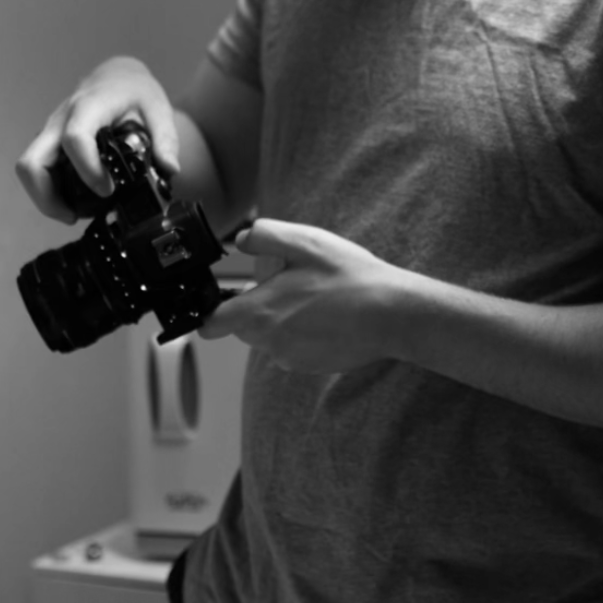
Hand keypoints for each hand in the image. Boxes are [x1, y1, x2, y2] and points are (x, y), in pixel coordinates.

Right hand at [15, 58, 179, 224]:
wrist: (116, 77)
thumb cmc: (135, 91)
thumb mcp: (158, 108)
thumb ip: (166, 140)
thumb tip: (170, 170)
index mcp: (89, 107)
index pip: (74, 138)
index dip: (87, 169)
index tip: (107, 190)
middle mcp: (60, 120)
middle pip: (32, 162)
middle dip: (48, 197)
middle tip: (75, 216)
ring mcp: (50, 132)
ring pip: (29, 170)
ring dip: (46, 199)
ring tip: (75, 214)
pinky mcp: (49, 143)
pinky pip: (38, 171)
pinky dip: (50, 192)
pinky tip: (74, 202)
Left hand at [198, 218, 400, 371]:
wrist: (391, 315)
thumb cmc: (348, 278)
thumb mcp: (303, 241)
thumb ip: (262, 236)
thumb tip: (241, 240)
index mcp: (259, 313)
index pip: (212, 325)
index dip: (210, 312)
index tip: (220, 300)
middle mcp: (269, 342)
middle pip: (244, 327)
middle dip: (256, 307)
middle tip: (289, 285)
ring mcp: (290, 358)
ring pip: (270, 337)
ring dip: (281, 320)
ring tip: (315, 298)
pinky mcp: (310, 366)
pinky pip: (293, 349)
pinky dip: (303, 334)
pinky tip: (327, 317)